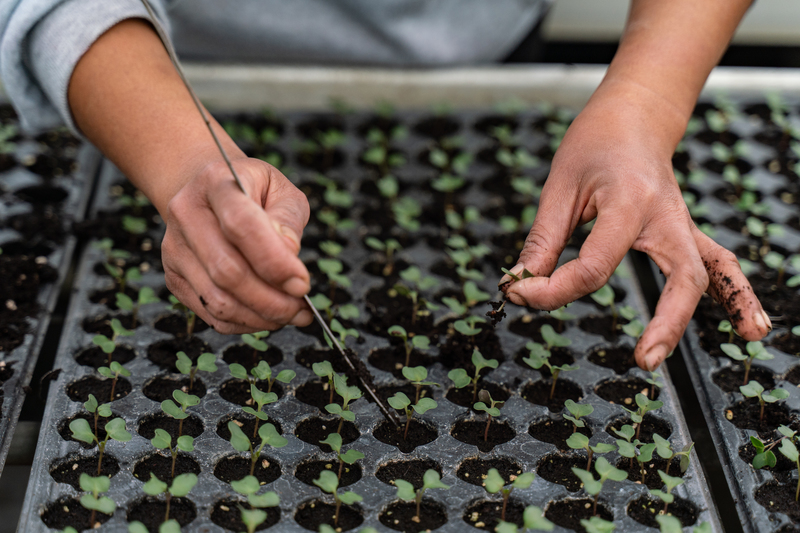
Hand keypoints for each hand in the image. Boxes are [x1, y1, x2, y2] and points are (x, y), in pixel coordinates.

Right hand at [162, 157, 312, 333]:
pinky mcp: (174, 277)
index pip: (241, 226)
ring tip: (292, 314)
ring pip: (217, 300)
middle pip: (226, 271)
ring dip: (260, 317)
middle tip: (301, 308)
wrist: (208, 192)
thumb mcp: (282, 191)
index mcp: (217, 182)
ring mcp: (175, 248)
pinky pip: (210, 313)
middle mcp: (187, 214)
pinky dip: (244, 323)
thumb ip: (288, 222)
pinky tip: (268, 317)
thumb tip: (289, 261)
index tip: (302, 283)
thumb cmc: (254, 191)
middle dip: (272, 300)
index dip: (274, 262)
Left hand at [500, 85, 770, 370]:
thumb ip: (543, 240)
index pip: (597, 264)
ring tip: (746, 339)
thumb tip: (519, 286)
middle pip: (679, 275)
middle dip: (666, 320)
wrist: (633, 117)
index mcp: (628, 201)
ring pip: (711, 271)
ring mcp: (681, 225)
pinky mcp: (685, 234)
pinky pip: (719, 263)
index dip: (554, 289)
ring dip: (728, 306)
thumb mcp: (560, 186)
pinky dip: (736, 294)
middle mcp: (665, 215)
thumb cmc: (593, 146)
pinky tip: (751, 327)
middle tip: (643, 360)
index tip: (519, 294)